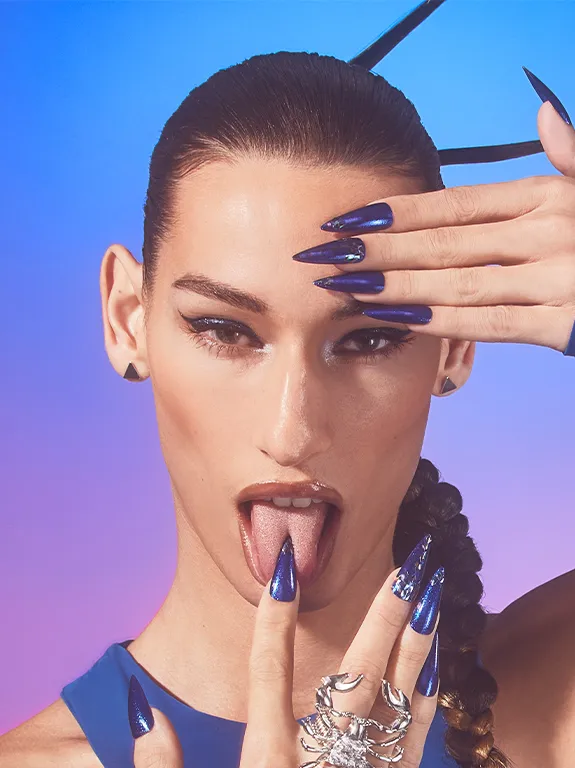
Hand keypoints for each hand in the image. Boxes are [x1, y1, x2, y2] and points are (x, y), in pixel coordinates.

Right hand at [129, 539, 440, 766]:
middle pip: (356, 678)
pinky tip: (435, 662)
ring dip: (416, 645)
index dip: (273, 617)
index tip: (285, 565)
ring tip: (434, 594)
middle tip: (409, 563)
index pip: (268, 674)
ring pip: (399, 703)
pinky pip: (414, 741)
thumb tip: (145, 710)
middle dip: (383, 614)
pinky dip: (425, 696)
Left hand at [294, 99, 574, 353]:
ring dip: (393, 284)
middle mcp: (547, 232)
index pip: (456, 203)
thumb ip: (570, 152)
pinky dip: (436, 321)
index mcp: (547, 196)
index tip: (346, 217)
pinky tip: (394, 318)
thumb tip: (542, 108)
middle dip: (376, 248)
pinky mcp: (562, 325)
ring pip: (456, 282)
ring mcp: (554, 279)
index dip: (397, 210)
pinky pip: (487, 324)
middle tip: (321, 253)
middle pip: (443, 242)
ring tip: (342, 285)